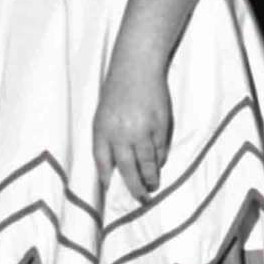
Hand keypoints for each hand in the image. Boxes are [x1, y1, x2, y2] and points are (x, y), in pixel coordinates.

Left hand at [93, 55, 171, 202]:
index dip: (106, 177)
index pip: (102, 161)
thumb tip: (110, 169)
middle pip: (128, 169)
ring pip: (148, 162)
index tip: (110, 189)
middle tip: (141, 198)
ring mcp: (143, 129)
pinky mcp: (160, 125)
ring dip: (151, 177)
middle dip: (135, 186)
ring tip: (153, 186)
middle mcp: (122, 132)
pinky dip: (160, 160)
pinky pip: (160, 150)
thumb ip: (103, 141)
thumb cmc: (117, 91)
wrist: (137, 66)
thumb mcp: (102, 114)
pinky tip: (159, 165)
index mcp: (103, 128)